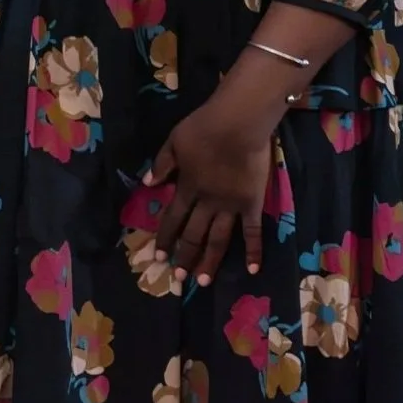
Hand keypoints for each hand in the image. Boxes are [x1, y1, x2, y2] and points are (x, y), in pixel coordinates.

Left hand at [147, 96, 277, 288]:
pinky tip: (253, 269)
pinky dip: (253, 251)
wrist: (238, 121)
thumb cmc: (205, 126)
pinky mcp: (252, 203)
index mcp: (187, 187)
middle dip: (185, 256)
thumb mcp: (175, 140)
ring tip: (203, 281)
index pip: (172, 218)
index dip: (165, 238)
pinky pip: (253, 231)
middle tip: (178, 277)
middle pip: (194, 234)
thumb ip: (163, 163)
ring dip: (210, 261)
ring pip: (219, 239)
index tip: (158, 256)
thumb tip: (148, 184)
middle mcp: (207, 202)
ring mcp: (231, 205)